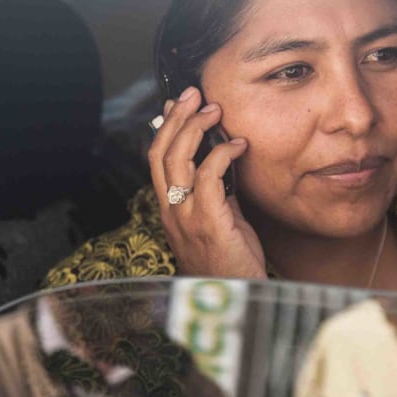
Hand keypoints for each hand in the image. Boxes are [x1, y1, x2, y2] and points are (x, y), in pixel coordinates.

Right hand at [148, 87, 265, 278]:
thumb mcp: (221, 222)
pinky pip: (209, 176)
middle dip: (177, 117)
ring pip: (178, 159)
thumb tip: (222, 162)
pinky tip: (239, 145)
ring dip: (196, 127)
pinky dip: (222, 153)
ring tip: (214, 110)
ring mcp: (186, 217)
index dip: (165, 127)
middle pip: (161, 152)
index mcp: (170, 209)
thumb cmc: (231, 264)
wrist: (235, 302)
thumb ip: (217, 194)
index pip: (157, 159)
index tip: (179, 103)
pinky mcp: (208, 222)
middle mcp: (172, 211)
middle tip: (196, 94)